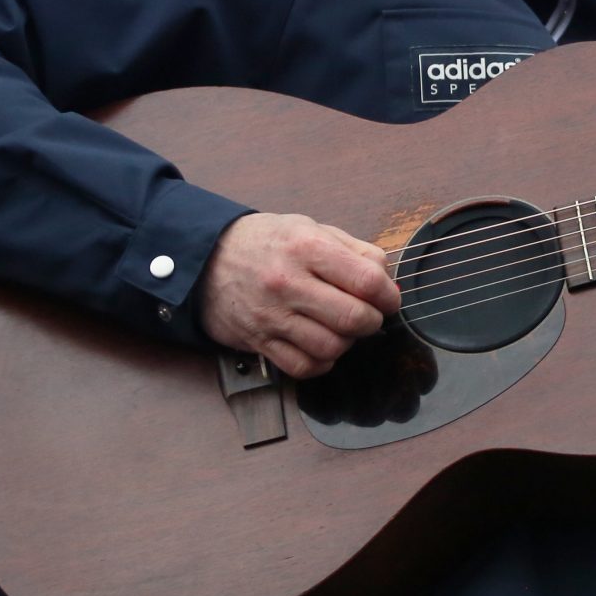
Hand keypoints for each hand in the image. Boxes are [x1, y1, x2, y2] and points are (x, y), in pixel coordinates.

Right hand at [198, 211, 399, 379]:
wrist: (207, 258)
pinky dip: (321, 362)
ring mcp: (271, 315)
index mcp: (307, 247)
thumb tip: (388, 280)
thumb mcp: (311, 228)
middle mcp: (288, 283)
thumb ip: (355, 250)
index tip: (389, 299)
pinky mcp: (258, 341)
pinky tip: (321, 346)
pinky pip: (303, 367)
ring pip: (331, 347)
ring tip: (341, 328)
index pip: (367, 280)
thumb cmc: (268, 242)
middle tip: (368, 315)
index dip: (388, 295)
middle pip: (354, 318)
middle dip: (372, 321)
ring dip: (347, 342)